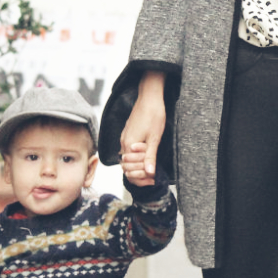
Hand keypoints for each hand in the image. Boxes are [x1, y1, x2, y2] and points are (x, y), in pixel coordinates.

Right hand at [120, 71, 165, 186]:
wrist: (149, 98)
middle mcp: (123, 143)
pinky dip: (137, 158)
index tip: (153, 179)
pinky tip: (147, 158)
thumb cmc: (154, 116)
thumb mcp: (155, 138)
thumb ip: (150, 156)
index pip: (128, 170)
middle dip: (139, 174)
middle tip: (153, 177)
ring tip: (151, 168)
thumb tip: (149, 173)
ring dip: (138, 166)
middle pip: (126, 167)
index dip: (140, 178)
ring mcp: (124, 138)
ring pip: (127, 159)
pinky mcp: (128, 134)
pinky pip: (129, 151)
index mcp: (128, 145)